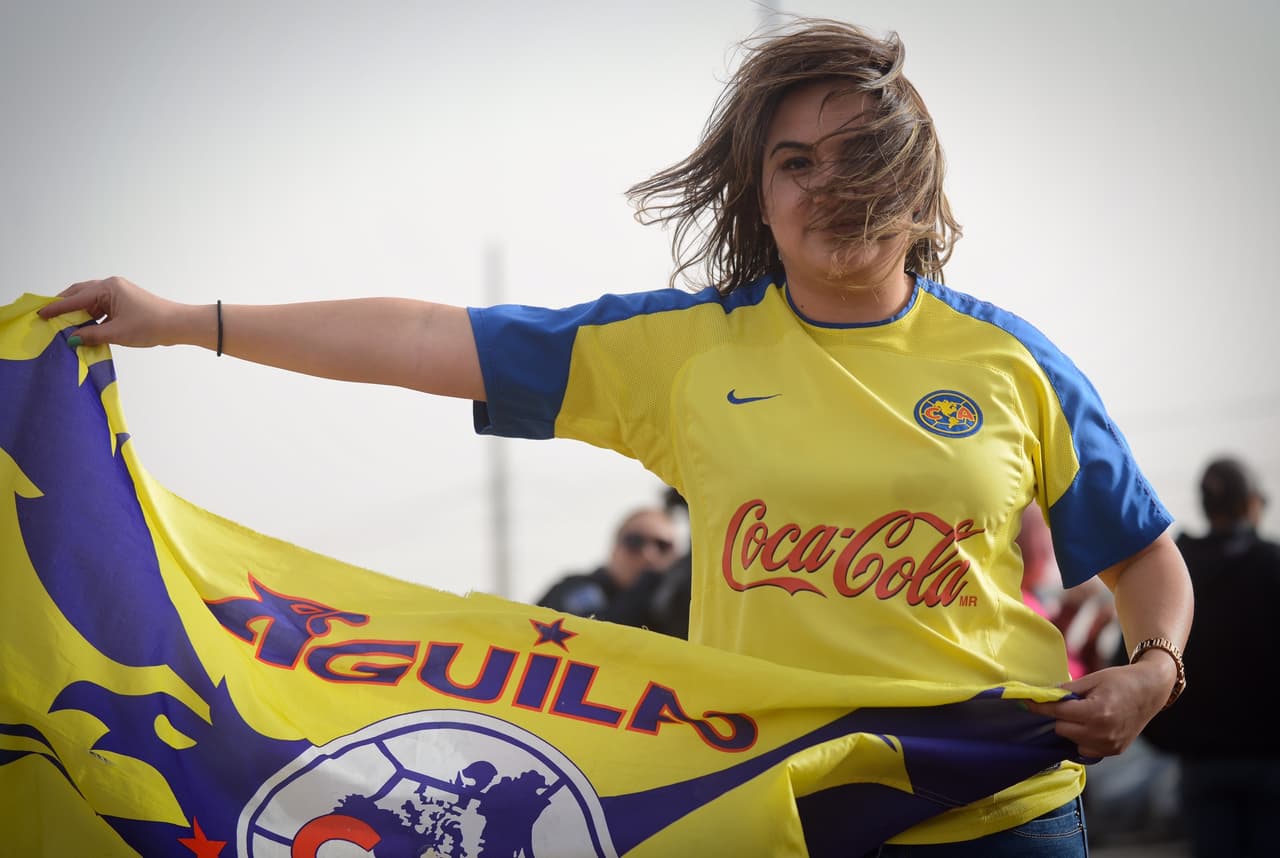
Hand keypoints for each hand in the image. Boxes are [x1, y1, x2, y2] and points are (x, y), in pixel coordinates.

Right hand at [37, 276, 192, 347]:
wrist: (178, 325)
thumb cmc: (151, 325)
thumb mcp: (117, 333)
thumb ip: (91, 335)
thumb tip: (72, 339)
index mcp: (108, 288)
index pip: (75, 298)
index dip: (56, 308)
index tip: (40, 314)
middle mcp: (111, 286)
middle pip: (80, 294)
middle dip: (64, 306)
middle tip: (48, 317)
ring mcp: (119, 293)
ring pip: (91, 301)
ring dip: (79, 313)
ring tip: (64, 326)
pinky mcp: (125, 302)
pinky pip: (101, 307)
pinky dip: (92, 316)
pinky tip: (86, 329)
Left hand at [1024, 658, 1173, 758]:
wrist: (1150, 691)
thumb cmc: (1121, 680)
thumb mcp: (1092, 678)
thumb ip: (1067, 690)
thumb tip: (1044, 695)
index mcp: (1097, 712)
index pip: (1058, 712)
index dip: (1040, 706)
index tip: (1026, 702)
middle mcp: (1103, 733)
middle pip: (1062, 729)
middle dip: (1058, 716)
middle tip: (1065, 704)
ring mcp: (1109, 745)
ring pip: (1072, 741)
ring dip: (1070, 728)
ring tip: (1082, 713)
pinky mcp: (1114, 751)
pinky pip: (1085, 749)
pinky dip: (1082, 738)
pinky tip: (1089, 725)